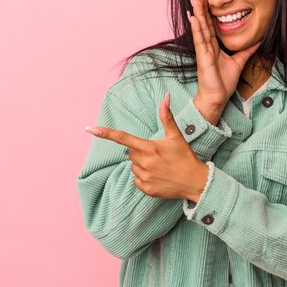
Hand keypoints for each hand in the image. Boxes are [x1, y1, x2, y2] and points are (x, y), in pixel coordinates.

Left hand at [85, 92, 208, 201]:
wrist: (195, 181)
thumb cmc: (186, 157)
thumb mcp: (176, 136)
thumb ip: (166, 117)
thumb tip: (165, 97)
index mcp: (150, 147)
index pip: (123, 138)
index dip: (105, 133)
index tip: (90, 129)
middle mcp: (145, 162)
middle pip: (130, 153)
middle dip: (140, 151)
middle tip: (157, 154)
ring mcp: (144, 177)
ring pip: (133, 166)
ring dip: (142, 164)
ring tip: (160, 166)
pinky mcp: (146, 189)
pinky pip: (137, 180)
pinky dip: (144, 177)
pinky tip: (158, 176)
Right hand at [187, 0, 260, 122]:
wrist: (217, 98)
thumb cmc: (223, 82)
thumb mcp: (239, 62)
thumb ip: (246, 50)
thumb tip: (258, 41)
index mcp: (213, 46)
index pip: (210, 24)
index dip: (208, 10)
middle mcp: (206, 46)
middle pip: (203, 22)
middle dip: (200, 6)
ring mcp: (203, 51)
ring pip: (200, 27)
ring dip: (197, 12)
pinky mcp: (203, 57)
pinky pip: (200, 40)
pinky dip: (197, 28)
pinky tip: (193, 17)